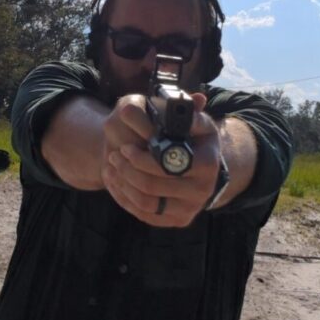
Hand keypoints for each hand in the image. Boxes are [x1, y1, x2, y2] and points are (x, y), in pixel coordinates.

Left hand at [101, 92, 221, 226]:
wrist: (205, 172)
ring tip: (112, 168)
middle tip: (113, 156)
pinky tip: (117, 184)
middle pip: (152, 185)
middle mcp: (202, 190)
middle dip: (127, 170)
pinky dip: (127, 200)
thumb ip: (191, 113)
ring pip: (146, 202)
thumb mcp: (199, 124)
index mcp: (207, 164)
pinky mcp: (179, 220)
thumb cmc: (196, 142)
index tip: (124, 147)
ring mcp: (190, 208)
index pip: (165, 164)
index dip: (140, 158)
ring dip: (124, 185)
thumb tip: (192, 99)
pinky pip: (146, 215)